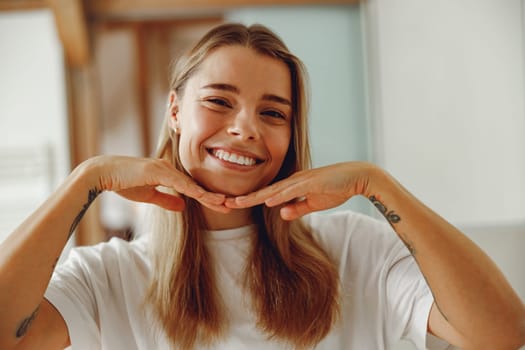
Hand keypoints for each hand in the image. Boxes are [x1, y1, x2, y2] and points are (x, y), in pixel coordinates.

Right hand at [85, 155, 228, 212]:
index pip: (192, 188)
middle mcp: (170, 169)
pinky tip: (204, 197)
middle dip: (213, 196)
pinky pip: (178, 183)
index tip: (222, 206)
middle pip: (196, 185)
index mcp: (169, 174)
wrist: (102, 174)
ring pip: (191, 185)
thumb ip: (166, 200)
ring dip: (208, 195)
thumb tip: (184, 207)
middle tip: (231, 206)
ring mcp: (164, 168)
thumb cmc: (123, 182)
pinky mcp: (157, 171)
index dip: (207, 197)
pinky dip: (192, 190)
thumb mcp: (148, 195)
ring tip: (224, 203)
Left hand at [225, 162, 375, 219]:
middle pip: (265, 191)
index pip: (267, 194)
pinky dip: (280, 195)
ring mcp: (302, 180)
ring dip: (256, 197)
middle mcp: (293, 181)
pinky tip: (268, 200)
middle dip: (245, 198)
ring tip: (238, 203)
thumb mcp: (314, 203)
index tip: (233, 205)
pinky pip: (293, 190)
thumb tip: (281, 214)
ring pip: (274, 190)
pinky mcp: (312, 182)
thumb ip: (298, 208)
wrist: (358, 177)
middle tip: (224, 203)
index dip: (250, 200)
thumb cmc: (337, 188)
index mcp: (292, 185)